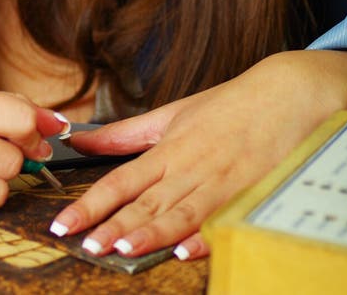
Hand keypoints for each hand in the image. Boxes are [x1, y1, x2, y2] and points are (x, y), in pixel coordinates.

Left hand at [49, 49, 346, 258]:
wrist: (282, 96)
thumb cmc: (226, 107)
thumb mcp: (171, 114)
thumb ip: (124, 133)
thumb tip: (80, 140)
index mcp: (167, 150)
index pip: (120, 180)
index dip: (91, 204)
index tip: (64, 223)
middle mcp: (188, 169)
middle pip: (145, 202)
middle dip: (115, 226)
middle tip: (86, 245)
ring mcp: (218, 184)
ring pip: (179, 214)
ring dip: (151, 233)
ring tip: (124, 249)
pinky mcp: (246, 196)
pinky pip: (222, 222)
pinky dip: (205, 237)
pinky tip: (188, 249)